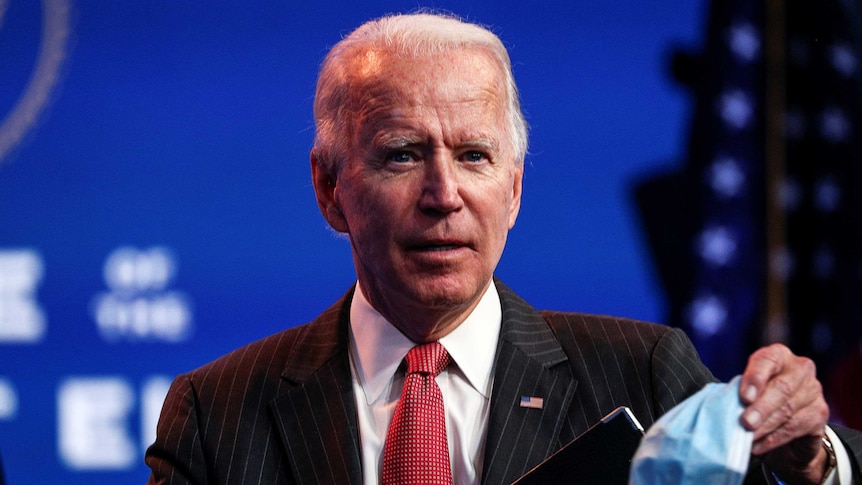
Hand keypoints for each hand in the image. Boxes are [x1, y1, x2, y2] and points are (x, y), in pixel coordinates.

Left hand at [739, 344, 829, 483]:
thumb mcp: (749, 390)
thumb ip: (742, 392)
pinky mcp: (820, 413)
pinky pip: (796, 427)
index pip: (768, 360)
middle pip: (781, 388)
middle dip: (761, 408)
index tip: (744, 397)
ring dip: (765, 426)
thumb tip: (725, 405)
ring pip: (788, 410)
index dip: (755, 377)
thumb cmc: (760, 399)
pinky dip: (774, 438)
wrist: (787, 422)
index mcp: (778, 355)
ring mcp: (814, 390)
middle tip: (746, 423)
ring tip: (748, 437)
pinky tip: (758, 446)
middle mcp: (800, 368)